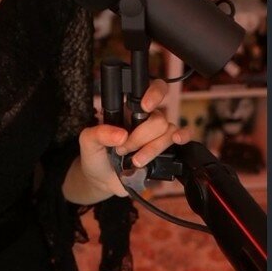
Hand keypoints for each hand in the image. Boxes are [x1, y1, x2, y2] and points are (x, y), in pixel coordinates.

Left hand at [75, 80, 189, 201]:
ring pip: (169, 133)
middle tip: (123, 149)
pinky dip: (183, 138)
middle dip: (140, 137)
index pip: (151, 90)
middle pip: (158, 119)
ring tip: (135, 161)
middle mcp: (148, 120)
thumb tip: (122, 134)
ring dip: (151, 149)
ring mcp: (159, 136)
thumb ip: (99, 133)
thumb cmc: (96, 155)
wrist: (101, 180)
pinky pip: (183, 139)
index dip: (154, 94)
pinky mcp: (167, 152)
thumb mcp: (88, 141)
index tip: (145, 106)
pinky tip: (177, 141)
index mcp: (130, 110)